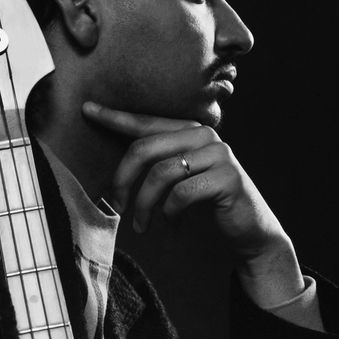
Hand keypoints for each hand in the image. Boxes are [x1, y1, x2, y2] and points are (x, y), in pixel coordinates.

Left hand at [82, 101, 304, 305]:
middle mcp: (204, 136)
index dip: (115, 117)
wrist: (251, 229)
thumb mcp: (180, 177)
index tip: (87, 109)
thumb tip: (117, 164)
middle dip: (123, 179)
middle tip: (115, 205)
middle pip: (145, 148)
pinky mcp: (228, 178)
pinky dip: (169, 213)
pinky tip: (172, 224)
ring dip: (144, 204)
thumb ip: (158, 162)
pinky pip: (181, 194)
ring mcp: (219, 155)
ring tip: (141, 225)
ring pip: (161, 173)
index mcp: (189, 130)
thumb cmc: (207, 202)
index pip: (145, 122)